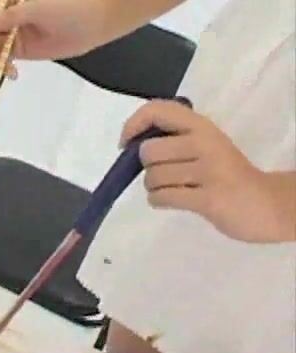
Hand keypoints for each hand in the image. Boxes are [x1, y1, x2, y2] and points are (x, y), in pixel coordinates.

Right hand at [0, 0, 106, 77]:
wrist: (96, 21)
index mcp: (8, 2)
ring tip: (6, 70)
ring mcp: (14, 34)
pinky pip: (4, 58)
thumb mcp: (37, 8)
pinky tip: (11, 74)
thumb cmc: (69, 6)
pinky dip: (2, 67)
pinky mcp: (23, 50)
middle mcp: (7, 17)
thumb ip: (9, 17)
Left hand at [121, 100, 293, 242]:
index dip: (133, 125)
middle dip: (147, 168)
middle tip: (164, 175)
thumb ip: (174, 138)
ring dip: (154, 188)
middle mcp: (204, 142)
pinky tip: (173, 200)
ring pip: (153, 178)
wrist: (266, 203)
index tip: (125, 144)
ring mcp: (208, 170)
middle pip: (147, 152)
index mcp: (201, 125)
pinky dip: (159, 201)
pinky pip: (162, 197)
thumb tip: (132, 143)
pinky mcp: (208, 198)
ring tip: (174, 189)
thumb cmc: (226, 174)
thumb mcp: (204, 145)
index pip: (157, 110)